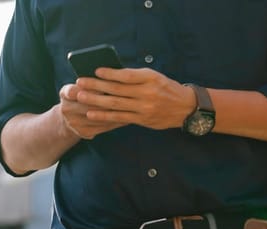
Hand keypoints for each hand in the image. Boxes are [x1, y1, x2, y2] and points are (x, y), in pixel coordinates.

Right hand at [57, 84, 126, 138]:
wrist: (70, 117)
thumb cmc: (83, 94)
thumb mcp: (81, 85)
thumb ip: (92, 81)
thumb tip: (114, 75)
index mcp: (65, 93)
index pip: (78, 88)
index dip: (92, 87)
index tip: (108, 85)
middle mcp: (66, 109)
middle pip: (90, 104)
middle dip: (109, 100)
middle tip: (128, 96)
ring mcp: (74, 123)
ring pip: (99, 117)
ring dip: (116, 112)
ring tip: (132, 107)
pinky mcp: (83, 133)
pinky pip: (103, 127)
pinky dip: (116, 121)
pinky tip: (128, 117)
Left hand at [74, 68, 196, 129]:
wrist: (186, 107)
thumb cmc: (165, 88)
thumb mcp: (154, 76)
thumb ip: (135, 76)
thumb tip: (109, 74)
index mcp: (150, 78)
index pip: (127, 75)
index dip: (110, 73)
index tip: (95, 70)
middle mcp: (147, 92)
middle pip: (117, 89)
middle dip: (96, 86)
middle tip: (80, 83)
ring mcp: (144, 107)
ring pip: (116, 104)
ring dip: (96, 101)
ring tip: (81, 97)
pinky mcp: (142, 119)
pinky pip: (120, 118)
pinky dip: (104, 116)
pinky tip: (91, 114)